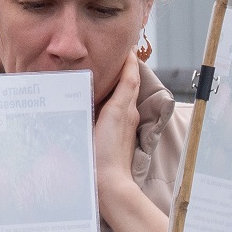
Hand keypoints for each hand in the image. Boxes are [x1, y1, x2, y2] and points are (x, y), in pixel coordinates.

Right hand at [93, 53, 143, 188]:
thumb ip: (103, 98)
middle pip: (129, 85)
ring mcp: (127, 126)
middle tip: (111, 57)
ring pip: (126, 98)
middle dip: (124, 69)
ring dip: (120, 85)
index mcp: (123, 108)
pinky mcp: (123, 137)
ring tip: (106, 75)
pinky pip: (122, 112)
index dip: (128, 61)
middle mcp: (129, 114)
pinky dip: (117, 101)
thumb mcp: (101, 122)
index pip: (130, 76)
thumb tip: (107, 75)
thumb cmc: (103, 156)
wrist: (110, 184)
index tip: (124, 47)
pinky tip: (105, 103)